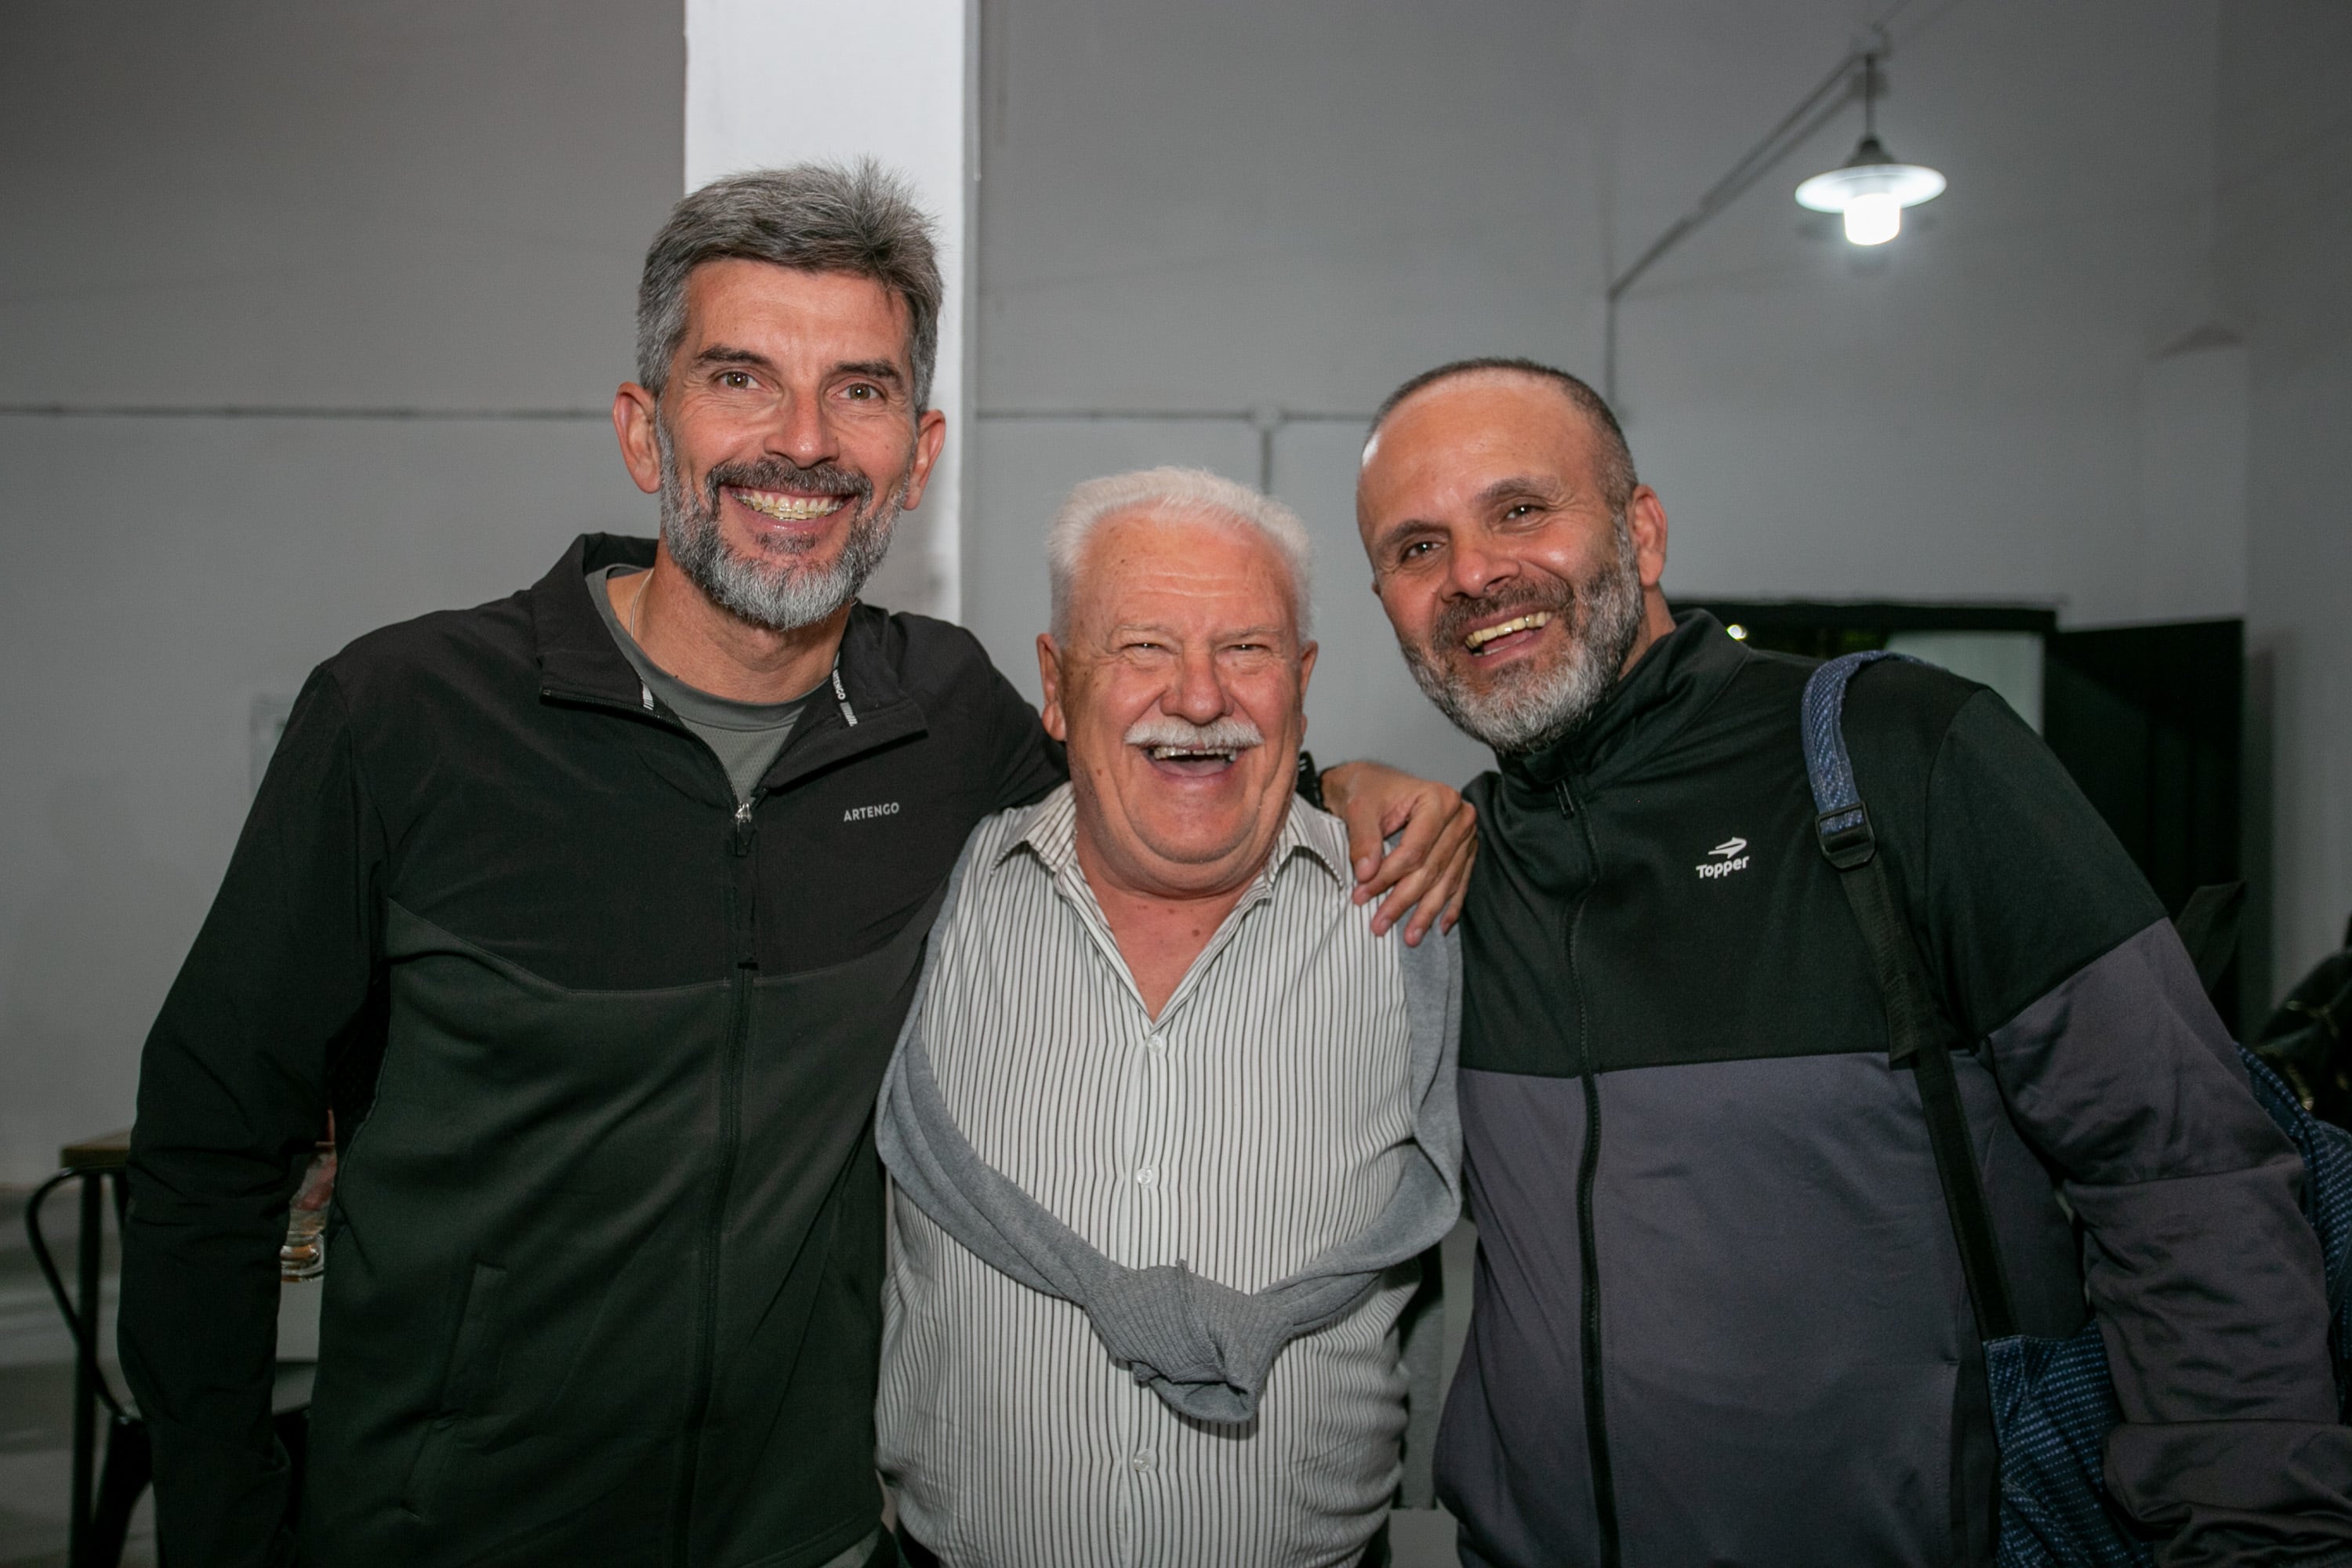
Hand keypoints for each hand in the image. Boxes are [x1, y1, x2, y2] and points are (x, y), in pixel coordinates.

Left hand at [1319, 760, 1476, 944]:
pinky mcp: (1465, 850)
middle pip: (1431, 869)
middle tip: (1379, 924)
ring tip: (1409, 937)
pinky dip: (1449, 906)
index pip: (1414, 850)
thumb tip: (1366, 874)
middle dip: (1403, 900)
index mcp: (1438, 799)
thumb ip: (1363, 839)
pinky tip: (1439, 926)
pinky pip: (1459, 882)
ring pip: (1446, 881)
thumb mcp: (1359, 807)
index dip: (1387, 877)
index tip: (1361, 895)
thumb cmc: (1368, 789)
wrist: (1373, 783)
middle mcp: (1460, 817)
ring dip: (1426, 912)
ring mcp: (1466, 835)